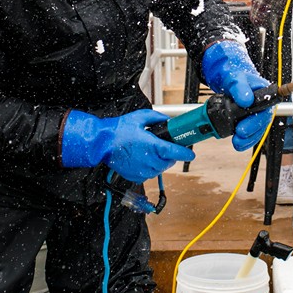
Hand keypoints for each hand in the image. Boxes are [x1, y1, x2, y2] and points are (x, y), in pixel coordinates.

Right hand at [61, 109, 194, 182]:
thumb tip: (168, 120)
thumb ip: (157, 118)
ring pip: (159, 169)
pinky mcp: (135, 176)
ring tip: (153, 152)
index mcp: (153, 146)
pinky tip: (143, 159)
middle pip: (169, 162)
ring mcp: (142, 170)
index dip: (185, 153)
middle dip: (171, 155)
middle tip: (166, 147)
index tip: (191, 154)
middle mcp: (149, 160)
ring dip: (161, 162)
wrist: (101, 144)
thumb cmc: (118, 131)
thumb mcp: (140, 117)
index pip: (175, 152)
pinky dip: (150, 168)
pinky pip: (149, 174)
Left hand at [201, 40, 273, 150]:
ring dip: (248, 139)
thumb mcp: (235, 78)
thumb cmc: (236, 77)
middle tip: (240, 133)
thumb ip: (240, 88)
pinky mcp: (249, 121)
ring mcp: (256, 114)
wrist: (229, 82)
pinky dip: (245, 140)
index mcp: (264, 93)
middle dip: (251, 130)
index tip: (245, 126)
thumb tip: (246, 100)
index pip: (266, 108)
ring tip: (237, 142)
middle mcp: (263, 106)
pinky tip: (238, 144)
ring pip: (257, 130)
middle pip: (262, 122)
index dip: (259, 119)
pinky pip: (251, 133)